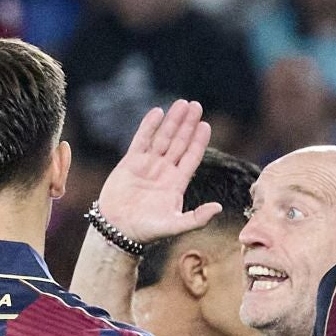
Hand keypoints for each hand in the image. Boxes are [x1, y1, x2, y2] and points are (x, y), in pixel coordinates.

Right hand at [95, 100, 221, 243]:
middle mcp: (164, 171)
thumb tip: (218, 208)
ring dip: (172, 121)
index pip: (191, 157)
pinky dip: (149, 126)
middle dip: (187, 125)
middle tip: (196, 106)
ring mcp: (148, 165)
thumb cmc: (146, 231)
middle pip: (179, 142)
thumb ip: (196, 218)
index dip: (198, 141)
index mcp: (176, 183)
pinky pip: (142, 140)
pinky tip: (157, 112)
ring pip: (163, 138)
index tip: (205, 125)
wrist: (117, 230)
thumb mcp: (174, 225)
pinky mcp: (130, 162)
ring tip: (181, 104)